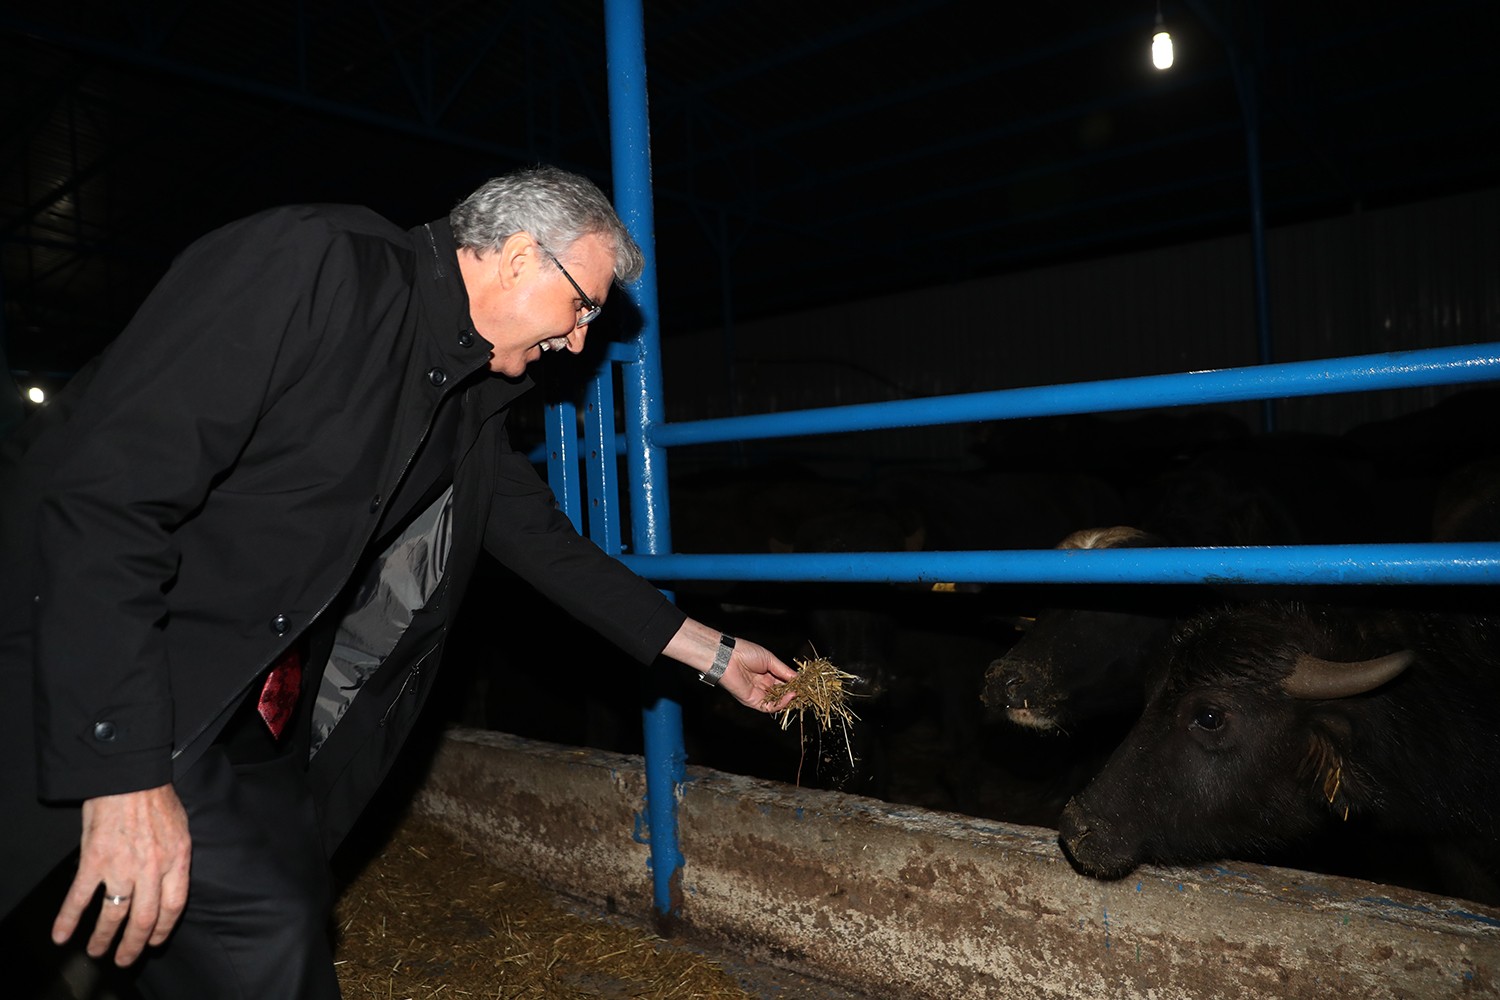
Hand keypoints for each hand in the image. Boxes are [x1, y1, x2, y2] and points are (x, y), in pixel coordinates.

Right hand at [52, 784, 191, 965]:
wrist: (129, 776)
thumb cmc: (155, 797)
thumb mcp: (180, 827)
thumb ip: (175, 856)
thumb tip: (170, 879)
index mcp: (176, 859)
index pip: (174, 906)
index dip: (164, 928)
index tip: (155, 941)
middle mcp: (151, 869)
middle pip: (145, 918)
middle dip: (133, 944)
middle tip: (124, 959)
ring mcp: (121, 867)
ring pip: (114, 914)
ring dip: (104, 938)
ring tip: (96, 951)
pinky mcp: (94, 861)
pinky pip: (80, 897)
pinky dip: (68, 919)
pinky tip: (62, 935)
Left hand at [663, 618, 798, 712]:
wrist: (728, 657)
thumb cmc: (746, 653)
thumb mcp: (770, 660)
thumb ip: (784, 671)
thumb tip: (798, 678)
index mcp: (767, 673)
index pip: (784, 682)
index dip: (794, 684)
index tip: (805, 683)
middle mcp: (763, 685)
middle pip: (782, 693)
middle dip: (794, 693)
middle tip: (805, 692)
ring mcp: (758, 694)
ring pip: (777, 702)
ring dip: (789, 699)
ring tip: (799, 693)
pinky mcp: (753, 701)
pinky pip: (769, 707)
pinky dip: (781, 703)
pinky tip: (790, 696)